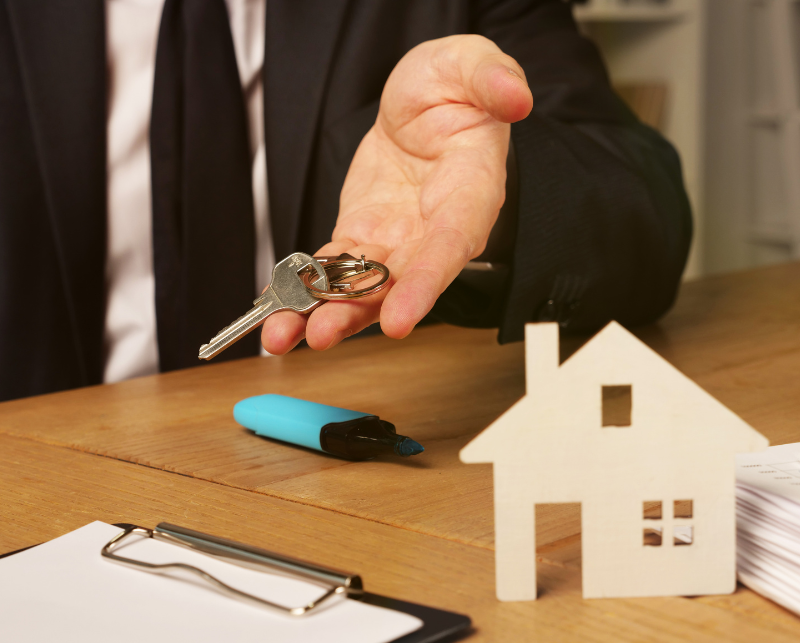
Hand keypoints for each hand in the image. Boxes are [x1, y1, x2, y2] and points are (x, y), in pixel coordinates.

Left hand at [261, 35, 531, 353]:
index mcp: (469, 195)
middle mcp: (433, 230)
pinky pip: (332, 267)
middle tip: (321, 334)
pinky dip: (304, 288)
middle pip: (398, 282)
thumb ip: (494, 80)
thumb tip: (517, 98)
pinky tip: (277, 310)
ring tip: (283, 337)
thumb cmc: (456, 88)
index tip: (400, 320)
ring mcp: (397, 239)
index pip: (449, 249)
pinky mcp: (363, 234)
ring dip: (323, 311)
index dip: (425, 286)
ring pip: (361, 285)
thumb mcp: (474, 66)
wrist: (425, 101)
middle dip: (359, 311)